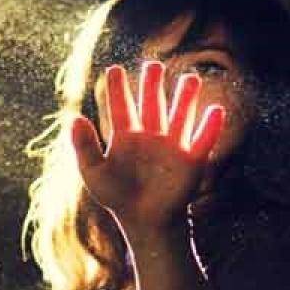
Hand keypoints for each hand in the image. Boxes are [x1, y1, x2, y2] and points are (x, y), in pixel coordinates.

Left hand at [71, 61, 225, 228]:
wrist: (144, 223)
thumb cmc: (117, 198)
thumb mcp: (94, 172)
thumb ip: (84, 146)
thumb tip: (74, 119)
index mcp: (125, 138)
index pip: (121, 108)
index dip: (117, 90)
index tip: (113, 70)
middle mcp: (150, 137)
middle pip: (152, 104)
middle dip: (152, 85)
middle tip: (152, 65)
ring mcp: (171, 147)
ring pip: (180, 116)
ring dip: (185, 98)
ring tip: (191, 78)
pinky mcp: (190, 161)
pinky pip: (202, 141)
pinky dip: (210, 127)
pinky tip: (215, 111)